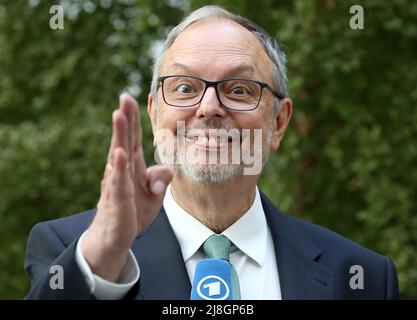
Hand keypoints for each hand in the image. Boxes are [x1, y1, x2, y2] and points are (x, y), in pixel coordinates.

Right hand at [82, 93, 172, 281]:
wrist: (115, 237)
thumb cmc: (133, 212)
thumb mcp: (154, 195)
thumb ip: (161, 178)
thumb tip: (166, 171)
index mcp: (133, 167)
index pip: (133, 138)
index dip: (133, 119)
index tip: (132, 99)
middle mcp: (123, 171)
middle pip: (124, 140)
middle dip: (125, 118)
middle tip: (124, 96)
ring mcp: (118, 184)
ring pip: (118, 155)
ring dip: (119, 135)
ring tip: (118, 114)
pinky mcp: (117, 201)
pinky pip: (118, 183)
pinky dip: (119, 169)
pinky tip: (120, 154)